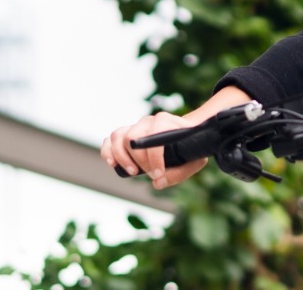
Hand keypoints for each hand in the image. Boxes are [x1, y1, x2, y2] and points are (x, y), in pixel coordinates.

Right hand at [101, 85, 250, 188]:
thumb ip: (179, 173)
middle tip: (149, 173)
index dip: (154, 158)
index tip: (158, 174)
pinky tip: (113, 164)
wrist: (184, 136)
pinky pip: (109, 140)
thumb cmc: (189, 147)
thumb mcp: (194, 160)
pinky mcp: (125, 135)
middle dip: (140, 160)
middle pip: (133, 138)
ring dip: (121, 157)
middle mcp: (148, 121)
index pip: (153, 136)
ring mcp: (135, 126)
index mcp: (166, 122)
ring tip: (133, 172)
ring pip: (118, 136)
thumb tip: (157, 182)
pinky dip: (107, 152)